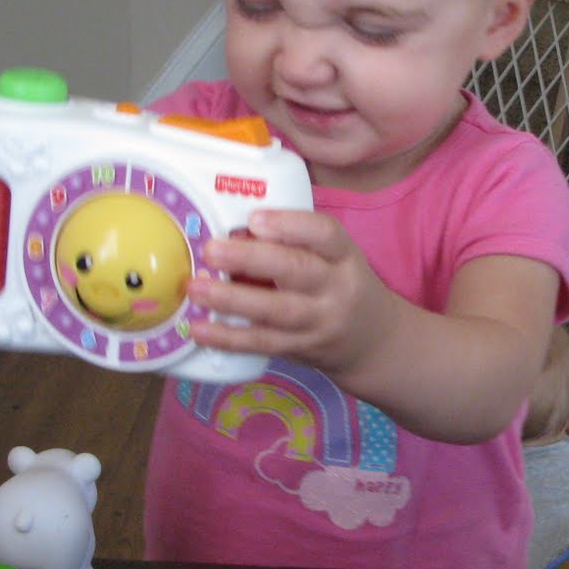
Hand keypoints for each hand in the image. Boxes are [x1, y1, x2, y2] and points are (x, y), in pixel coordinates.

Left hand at [184, 209, 397, 380]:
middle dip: (251, 259)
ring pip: (276, 311)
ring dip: (232, 299)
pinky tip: (200, 329)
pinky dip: (230, 338)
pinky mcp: (302, 349)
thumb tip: (232, 231)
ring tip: (197, 288)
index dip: (290, 225)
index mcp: (345, 255)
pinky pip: (263, 343)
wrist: (372, 341)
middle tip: (212, 249)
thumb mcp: (334, 258)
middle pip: (297, 271)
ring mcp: (320, 322)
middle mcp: (337, 288)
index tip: (255, 218)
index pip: (326, 234)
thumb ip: (295, 243)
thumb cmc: (340, 285)